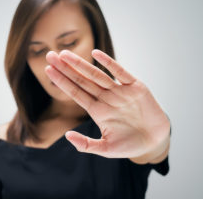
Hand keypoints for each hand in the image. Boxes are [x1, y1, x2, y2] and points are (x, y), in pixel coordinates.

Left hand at [45, 49, 169, 162]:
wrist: (154, 142)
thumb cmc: (130, 145)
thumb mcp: (106, 148)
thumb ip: (86, 144)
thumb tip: (67, 136)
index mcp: (97, 111)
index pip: (75, 93)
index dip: (62, 81)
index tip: (48, 70)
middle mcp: (106, 98)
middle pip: (82, 80)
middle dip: (66, 68)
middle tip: (50, 55)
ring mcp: (120, 92)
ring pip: (97, 75)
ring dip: (81, 64)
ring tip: (64, 54)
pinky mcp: (135, 87)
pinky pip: (121, 73)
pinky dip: (109, 63)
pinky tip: (95, 54)